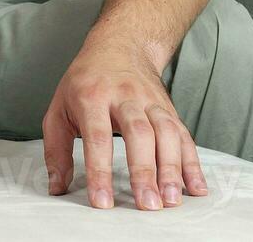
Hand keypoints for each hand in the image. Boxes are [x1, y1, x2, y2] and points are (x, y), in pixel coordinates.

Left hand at [42, 36, 206, 210]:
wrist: (119, 46)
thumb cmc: (84, 83)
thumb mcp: (58, 108)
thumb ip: (56, 150)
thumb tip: (57, 188)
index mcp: (91, 96)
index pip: (96, 137)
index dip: (100, 171)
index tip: (102, 202)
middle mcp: (124, 96)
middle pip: (138, 133)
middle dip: (144, 171)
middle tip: (147, 205)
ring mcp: (151, 101)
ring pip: (166, 133)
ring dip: (172, 169)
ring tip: (171, 200)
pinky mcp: (169, 109)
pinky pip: (184, 136)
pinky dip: (192, 163)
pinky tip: (196, 188)